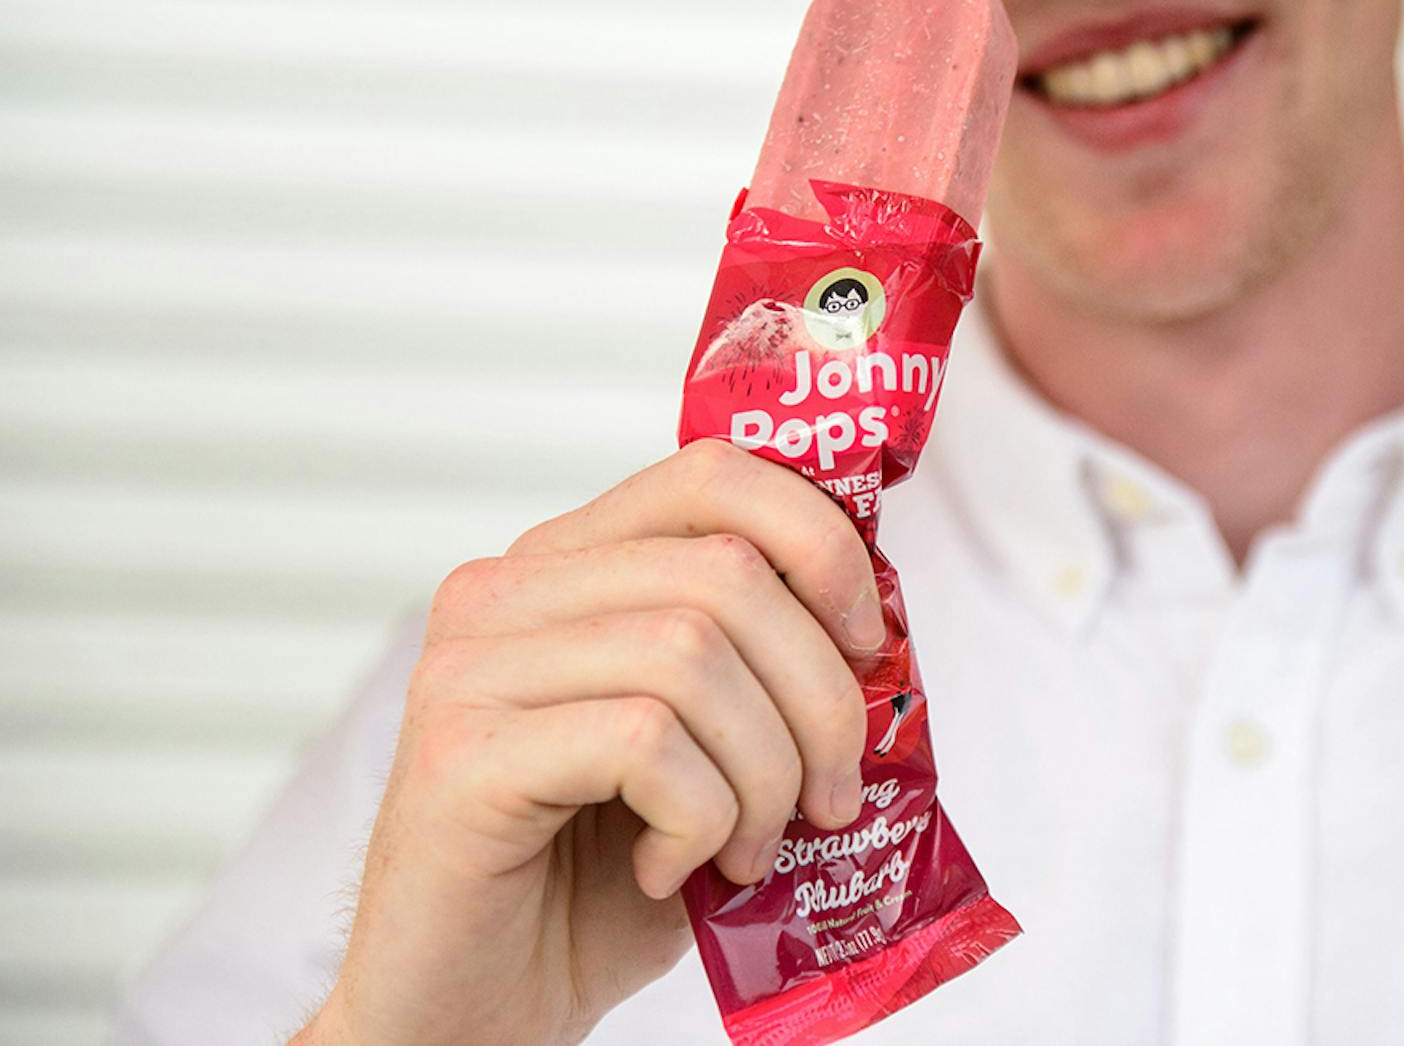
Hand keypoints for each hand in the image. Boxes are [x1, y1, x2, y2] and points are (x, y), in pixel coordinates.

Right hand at [298, 439, 882, 1045]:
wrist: (472, 1008)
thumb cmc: (592, 884)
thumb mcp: (705, 753)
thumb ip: (762, 671)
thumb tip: (880, 636)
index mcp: (568, 567)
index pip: (714, 474)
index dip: (820, 543)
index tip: (868, 643)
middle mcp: (506, 593)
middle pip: (726, 574)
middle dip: (817, 695)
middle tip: (826, 796)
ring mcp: (469, 666)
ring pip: (692, 654)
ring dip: (762, 773)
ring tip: (742, 848)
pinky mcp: (460, 754)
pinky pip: (643, 742)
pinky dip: (696, 818)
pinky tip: (664, 869)